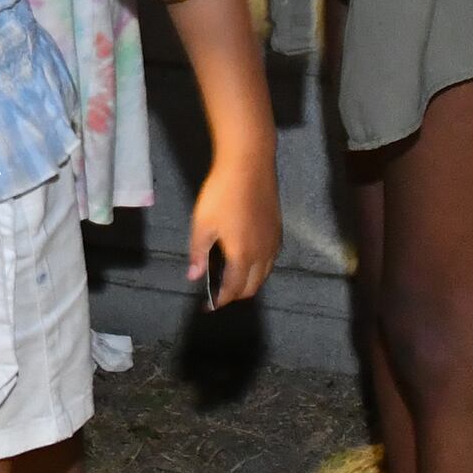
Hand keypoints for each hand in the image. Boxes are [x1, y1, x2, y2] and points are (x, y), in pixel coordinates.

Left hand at [190, 157, 280, 305]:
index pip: (233, 289)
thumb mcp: (202, 224)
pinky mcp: (278, 230)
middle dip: (235, 295)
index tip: (207, 306)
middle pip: (253, 286)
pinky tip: (245, 260)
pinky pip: (270, 260)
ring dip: (248, 282)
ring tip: (229, 278)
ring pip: (264, 274)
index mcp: (243, 256)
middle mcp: (264, 254)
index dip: (220, 301)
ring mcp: (274, 242)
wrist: (249, 166)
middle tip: (217, 294)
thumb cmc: (221, 195)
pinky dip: (258, 269)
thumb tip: (194, 277)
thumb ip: (198, 253)